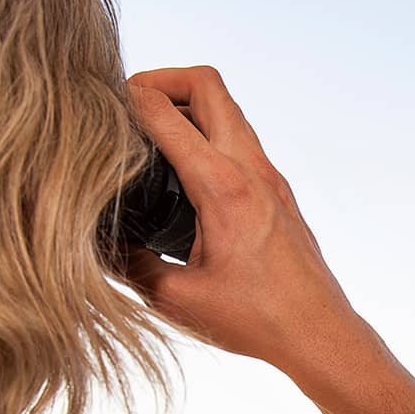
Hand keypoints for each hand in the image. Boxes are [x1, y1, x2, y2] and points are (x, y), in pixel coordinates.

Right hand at [119, 66, 366, 377]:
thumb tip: (95, 246)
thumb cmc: (257, 320)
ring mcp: (270, 177)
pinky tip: (187, 166)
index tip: (100, 104)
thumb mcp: (179, 298)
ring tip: (153, 129)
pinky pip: (241, 139)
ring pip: (229, 110)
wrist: (319, 334)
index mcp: (223, 188)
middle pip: (209, 85)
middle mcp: (251, 171)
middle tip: (130, 101)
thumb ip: (131, 267)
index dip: (129, 99)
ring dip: (190, 105)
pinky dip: (211, 133)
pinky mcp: (278, 191)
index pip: (168, 115)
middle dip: (164, 79)